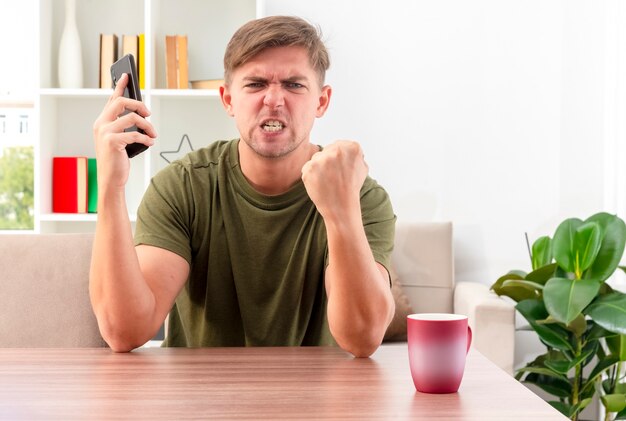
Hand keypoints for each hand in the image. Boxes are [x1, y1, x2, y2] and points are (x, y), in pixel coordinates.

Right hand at [92, 73, 156, 188]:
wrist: (110, 178)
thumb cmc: (116, 159)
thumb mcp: (118, 139)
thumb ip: (123, 126)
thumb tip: (141, 115)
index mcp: (101, 122)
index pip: (112, 99)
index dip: (120, 86)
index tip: (128, 76)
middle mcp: (100, 124)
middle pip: (122, 102)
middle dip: (139, 105)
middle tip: (149, 113)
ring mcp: (105, 132)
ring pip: (132, 117)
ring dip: (147, 126)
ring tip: (153, 134)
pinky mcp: (112, 141)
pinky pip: (135, 134)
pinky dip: (146, 138)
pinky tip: (150, 142)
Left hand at [301, 140, 367, 221]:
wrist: (341, 207)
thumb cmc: (351, 188)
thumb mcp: (362, 167)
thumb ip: (354, 153)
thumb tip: (346, 146)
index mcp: (352, 148)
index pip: (340, 145)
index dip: (339, 158)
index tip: (340, 169)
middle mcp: (337, 150)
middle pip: (327, 150)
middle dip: (329, 162)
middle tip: (333, 176)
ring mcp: (322, 159)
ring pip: (317, 158)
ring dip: (319, 168)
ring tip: (327, 181)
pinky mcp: (309, 168)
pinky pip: (307, 167)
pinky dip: (311, 176)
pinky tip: (319, 184)